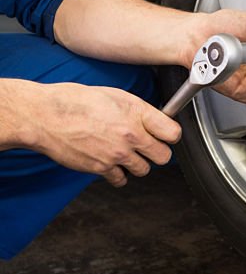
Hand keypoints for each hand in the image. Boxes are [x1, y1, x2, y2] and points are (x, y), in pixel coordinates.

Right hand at [28, 82, 180, 186]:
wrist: (45, 116)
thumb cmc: (73, 101)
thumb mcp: (113, 95)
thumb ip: (137, 110)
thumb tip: (152, 120)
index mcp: (135, 112)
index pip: (172, 133)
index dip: (170, 134)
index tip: (165, 134)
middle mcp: (130, 135)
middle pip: (163, 156)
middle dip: (156, 152)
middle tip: (146, 146)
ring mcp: (116, 154)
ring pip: (144, 170)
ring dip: (137, 163)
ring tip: (124, 152)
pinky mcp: (101, 168)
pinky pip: (121, 179)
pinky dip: (118, 174)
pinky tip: (111, 162)